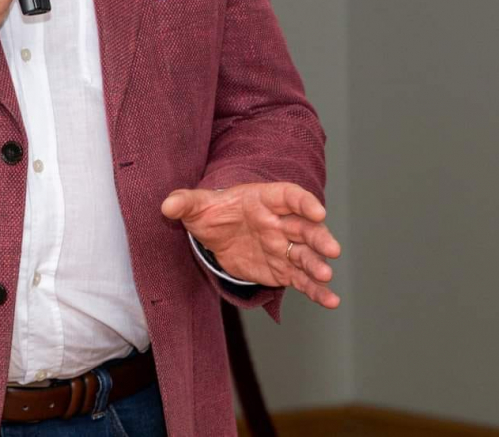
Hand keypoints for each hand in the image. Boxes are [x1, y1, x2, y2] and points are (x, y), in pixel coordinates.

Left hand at [160, 182, 341, 308]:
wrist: (215, 234)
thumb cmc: (212, 212)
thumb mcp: (195, 206)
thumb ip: (184, 203)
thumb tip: (167, 206)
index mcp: (264, 200)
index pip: (289, 196)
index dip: (303, 202)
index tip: (317, 211)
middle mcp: (280, 222)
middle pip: (306, 227)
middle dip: (319, 237)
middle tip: (331, 250)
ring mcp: (284, 247)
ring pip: (306, 255)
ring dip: (317, 265)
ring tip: (326, 276)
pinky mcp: (282, 270)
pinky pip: (302, 280)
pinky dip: (317, 290)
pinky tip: (330, 301)